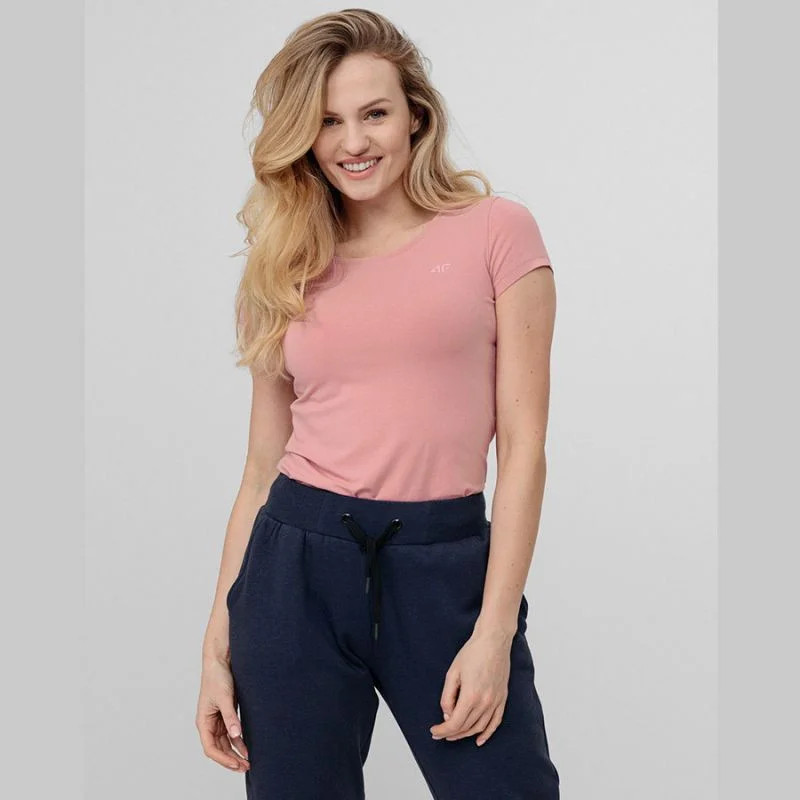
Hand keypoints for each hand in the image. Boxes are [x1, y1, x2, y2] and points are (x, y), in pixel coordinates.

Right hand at [196, 656, 249, 771]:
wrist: (220, 660)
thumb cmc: (217, 677)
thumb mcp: (225, 698)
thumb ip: (230, 717)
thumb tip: (236, 735)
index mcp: (203, 722)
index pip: (211, 748)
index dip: (223, 758)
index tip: (236, 763)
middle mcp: (208, 723)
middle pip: (218, 748)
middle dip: (231, 759)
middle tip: (245, 767)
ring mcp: (217, 720)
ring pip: (225, 742)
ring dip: (235, 752)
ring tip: (247, 762)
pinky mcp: (225, 714)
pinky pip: (231, 733)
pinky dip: (238, 741)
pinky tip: (247, 747)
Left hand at [429, 627, 512, 746]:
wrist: (493, 640)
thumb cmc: (472, 653)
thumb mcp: (452, 673)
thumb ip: (447, 696)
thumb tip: (447, 714)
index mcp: (471, 696)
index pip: (454, 723)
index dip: (442, 730)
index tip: (434, 731)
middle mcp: (485, 702)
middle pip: (466, 727)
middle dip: (451, 733)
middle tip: (440, 733)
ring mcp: (496, 701)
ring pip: (479, 727)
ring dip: (465, 734)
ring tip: (454, 734)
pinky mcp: (503, 698)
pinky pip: (495, 722)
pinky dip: (487, 733)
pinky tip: (479, 740)